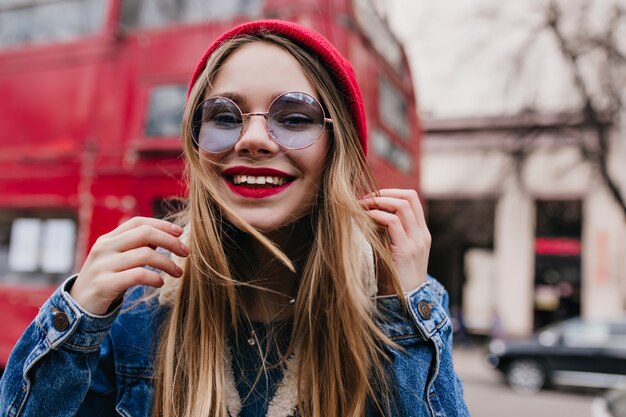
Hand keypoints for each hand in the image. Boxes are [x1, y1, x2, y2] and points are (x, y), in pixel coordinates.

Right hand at [70, 217, 188, 314]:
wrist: (78, 307)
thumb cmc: (105, 280)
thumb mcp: (117, 259)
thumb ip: (136, 246)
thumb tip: (165, 236)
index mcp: (108, 238)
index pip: (138, 222)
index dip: (162, 225)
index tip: (180, 233)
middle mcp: (104, 248)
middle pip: (144, 234)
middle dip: (170, 242)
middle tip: (186, 253)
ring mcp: (103, 265)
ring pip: (145, 255)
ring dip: (168, 263)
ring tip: (178, 273)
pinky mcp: (104, 285)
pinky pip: (137, 275)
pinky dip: (155, 278)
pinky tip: (161, 283)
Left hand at [361, 189, 430, 294]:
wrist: (405, 303)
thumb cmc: (395, 277)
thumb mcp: (393, 250)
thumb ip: (387, 233)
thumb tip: (368, 214)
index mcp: (421, 233)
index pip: (412, 199)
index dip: (391, 192)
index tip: (373, 196)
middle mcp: (422, 235)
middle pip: (409, 197)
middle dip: (384, 193)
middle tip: (364, 199)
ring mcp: (416, 242)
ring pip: (402, 206)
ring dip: (379, 201)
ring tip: (362, 207)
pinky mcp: (405, 251)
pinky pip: (393, 223)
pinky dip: (377, 216)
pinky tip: (365, 219)